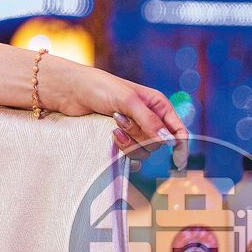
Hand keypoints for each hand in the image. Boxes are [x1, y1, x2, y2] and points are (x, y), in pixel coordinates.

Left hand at [41, 57, 188, 156]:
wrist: (70, 91)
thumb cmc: (99, 88)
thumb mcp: (127, 100)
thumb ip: (148, 121)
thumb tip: (168, 141)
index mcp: (157, 105)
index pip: (178, 131)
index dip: (181, 147)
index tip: (177, 162)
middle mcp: (149, 118)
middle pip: (158, 144)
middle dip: (140, 136)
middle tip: (120, 119)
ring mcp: (134, 129)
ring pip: (143, 151)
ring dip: (129, 141)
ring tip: (113, 126)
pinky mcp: (120, 138)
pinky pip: (130, 155)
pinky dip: (122, 149)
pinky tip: (111, 135)